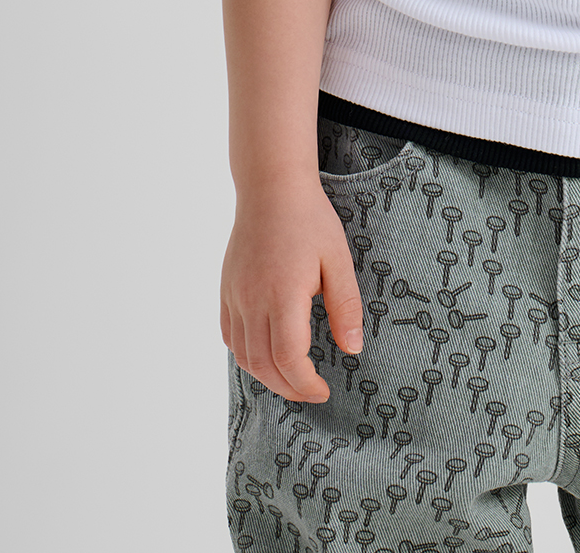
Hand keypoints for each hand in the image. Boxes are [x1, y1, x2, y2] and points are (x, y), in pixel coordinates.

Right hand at [220, 175, 363, 403]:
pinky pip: (230, 335)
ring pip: (243, 355)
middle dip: (288, 388)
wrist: (271, 188)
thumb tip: (353, 349)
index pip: (288, 358)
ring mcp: (235, 295)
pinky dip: (246, 354)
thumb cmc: (309, 219)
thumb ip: (345, 306)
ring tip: (291, 378)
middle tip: (311, 392)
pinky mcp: (226, 289)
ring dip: (266, 376)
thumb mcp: (338, 260)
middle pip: (263, 364)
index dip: (305, 384)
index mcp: (283, 294)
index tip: (323, 390)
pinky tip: (266, 354)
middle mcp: (253, 300)